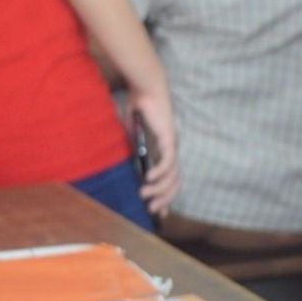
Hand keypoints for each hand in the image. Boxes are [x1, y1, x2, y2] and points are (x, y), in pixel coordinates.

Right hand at [126, 81, 178, 215]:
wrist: (146, 89)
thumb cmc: (139, 109)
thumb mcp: (132, 135)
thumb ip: (133, 149)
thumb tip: (127, 166)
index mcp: (164, 151)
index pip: (170, 179)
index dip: (166, 196)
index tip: (158, 211)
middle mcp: (171, 152)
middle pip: (174, 182)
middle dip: (164, 198)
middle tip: (152, 210)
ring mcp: (172, 146)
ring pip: (172, 176)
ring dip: (159, 188)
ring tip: (145, 195)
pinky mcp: (169, 139)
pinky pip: (167, 161)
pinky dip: (159, 172)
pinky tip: (148, 179)